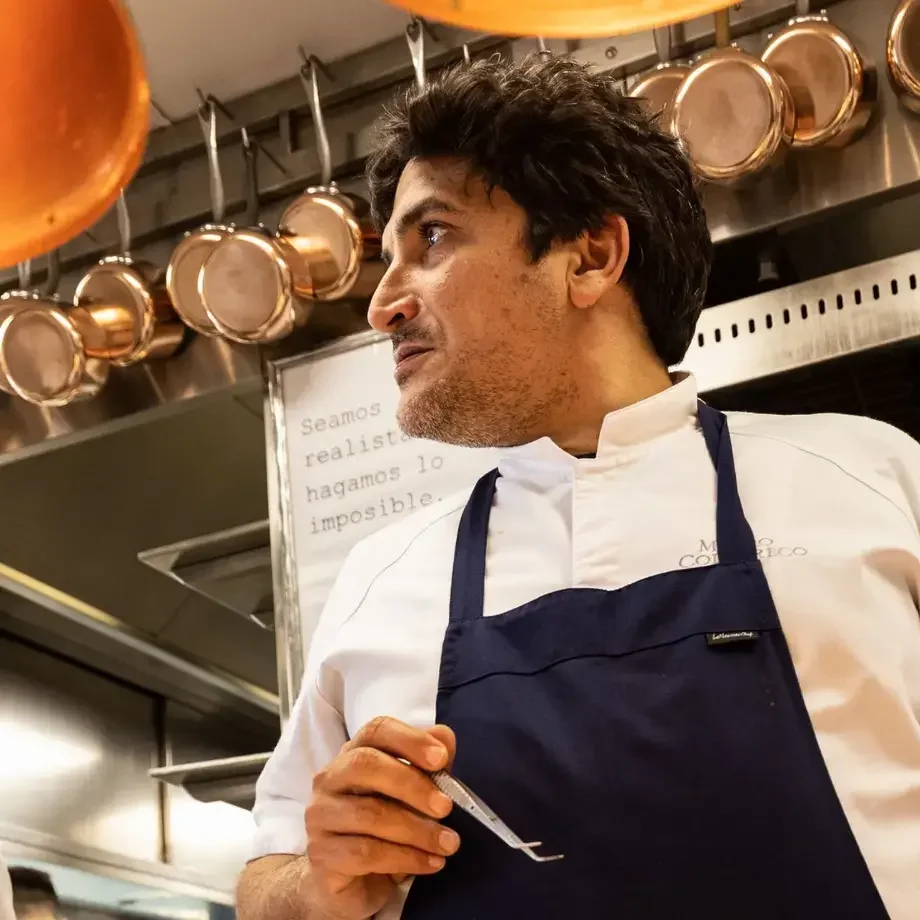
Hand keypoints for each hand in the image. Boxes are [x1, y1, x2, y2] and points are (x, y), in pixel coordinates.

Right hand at [305, 717, 458, 919]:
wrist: (354, 886)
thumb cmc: (386, 831)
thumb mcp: (414, 797)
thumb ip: (430, 766)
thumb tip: (444, 737)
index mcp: (353, 754)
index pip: (376, 730)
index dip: (409, 740)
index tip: (441, 759)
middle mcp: (329, 778)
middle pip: (366, 764)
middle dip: (412, 784)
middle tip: (446, 807)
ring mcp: (320, 816)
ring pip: (369, 814)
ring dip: (417, 830)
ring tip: (448, 843)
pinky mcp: (322, 854)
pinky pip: (367, 852)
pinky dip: (406, 858)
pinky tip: (431, 863)